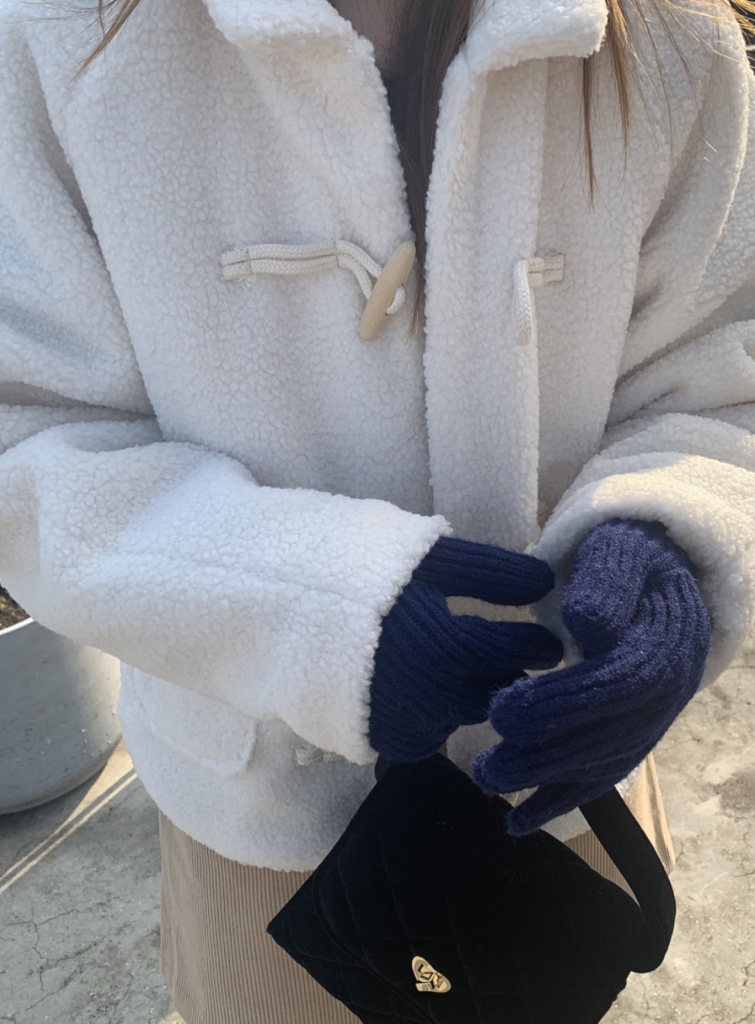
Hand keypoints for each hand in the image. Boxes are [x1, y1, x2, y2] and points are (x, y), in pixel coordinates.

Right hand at [367, 536, 562, 761]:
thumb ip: (490, 572)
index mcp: (449, 647)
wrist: (279, 604)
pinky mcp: (383, 742)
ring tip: (457, 666)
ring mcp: (406, 724)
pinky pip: (430, 736)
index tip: (548, 639)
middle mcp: (433, 697)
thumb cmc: (359, 570)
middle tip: (505, 653)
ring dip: (471, 693)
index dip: (538, 642)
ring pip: (465, 714)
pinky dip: (434, 715)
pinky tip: (421, 688)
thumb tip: (546, 582)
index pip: (519, 650)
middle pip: (498, 690)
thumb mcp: (427, 558)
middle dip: (507, 671)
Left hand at [472, 519, 710, 834]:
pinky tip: (518, 820)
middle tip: (487, 765)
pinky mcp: (631, 732)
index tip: (504, 711)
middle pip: (612, 733)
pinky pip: (603, 773)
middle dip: (547, 754)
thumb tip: (588, 627)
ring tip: (489, 784)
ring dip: (547, 781)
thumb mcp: (619, 549)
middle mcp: (670, 688)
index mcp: (669, 638)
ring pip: (605, 761)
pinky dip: (561, 800)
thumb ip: (607, 582)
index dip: (565, 701)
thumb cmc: (626, 555)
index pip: (620, 681)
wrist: (653, 572)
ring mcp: (653, 716)